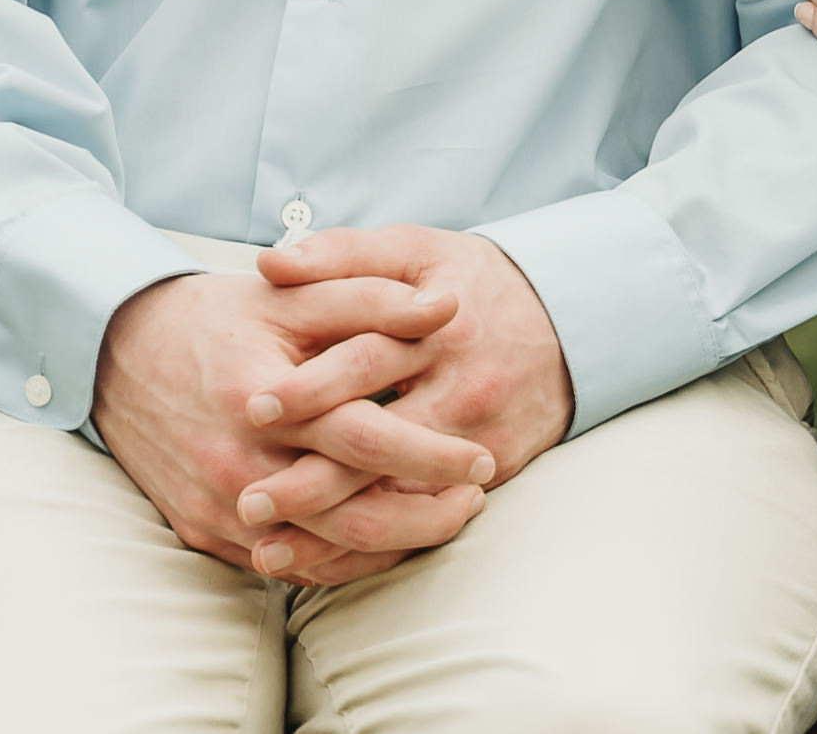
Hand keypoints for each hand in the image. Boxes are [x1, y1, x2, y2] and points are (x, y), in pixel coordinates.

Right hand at [96, 267, 499, 584]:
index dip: (433, 455)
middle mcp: (237, 466)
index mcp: (262, 403)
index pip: (366, 442)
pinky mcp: (201, 531)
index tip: (483, 458)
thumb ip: (372, 301)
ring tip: (441, 515)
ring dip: (389, 542)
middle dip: (425, 518)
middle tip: (476, 498)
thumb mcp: (292, 298)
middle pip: (351, 517)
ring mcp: (216, 507)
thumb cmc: (214, 319)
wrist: (116, 354)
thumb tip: (449, 309)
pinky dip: (337, 555)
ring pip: (321, 552)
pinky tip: (380, 533)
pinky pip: (283, 563)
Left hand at [245, 225, 576, 539]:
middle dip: (312, 480)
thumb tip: (269, 263)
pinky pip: (427, 521)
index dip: (310, 387)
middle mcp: (461, 391)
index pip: (367, 361)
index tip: (252, 408)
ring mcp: (480, 441)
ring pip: (401, 498)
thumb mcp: (415, 251)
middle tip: (246, 501)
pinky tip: (319, 565)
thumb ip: (342, 255)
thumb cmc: (471, 283)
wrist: (570, 322)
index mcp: (438, 331)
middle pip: (382, 445)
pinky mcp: (493, 476)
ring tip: (265, 551)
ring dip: (333, 532)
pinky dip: (373, 550)